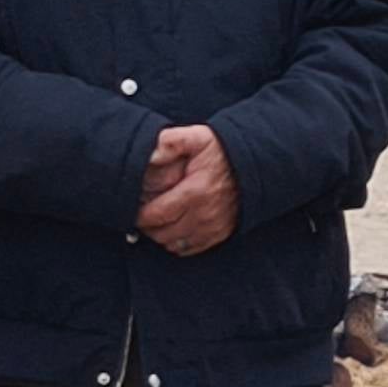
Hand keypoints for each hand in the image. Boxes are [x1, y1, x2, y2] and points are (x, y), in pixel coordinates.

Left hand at [137, 125, 240, 256]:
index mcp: (194, 193)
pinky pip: (190, 248)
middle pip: (162, 233)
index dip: (139, 215)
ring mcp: (213, 227)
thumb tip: (150, 152)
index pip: (155, 215)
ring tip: (155, 222)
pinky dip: (177, 243)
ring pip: (174, 244)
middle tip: (142, 214)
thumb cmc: (223, 151)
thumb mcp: (198, 138)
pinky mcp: (220, 234)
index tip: (132, 208)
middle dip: (147, 226)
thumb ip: (172, 141)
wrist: (254, 164)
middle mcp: (204, 215)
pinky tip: (173, 229)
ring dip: (161, 235)